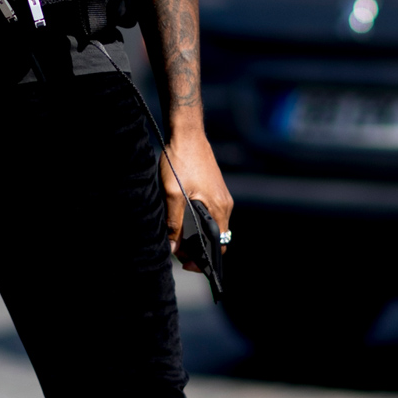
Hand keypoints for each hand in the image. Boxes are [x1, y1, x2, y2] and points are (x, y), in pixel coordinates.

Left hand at [161, 126, 232, 271]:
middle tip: (178, 252)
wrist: (187, 133)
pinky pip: (211, 213)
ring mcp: (221, 196)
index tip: (186, 264)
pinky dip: (199, 222)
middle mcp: (225, 204)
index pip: (219, 247)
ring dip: (197, 235)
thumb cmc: (181, 161)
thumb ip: (174, 223)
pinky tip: (183, 220)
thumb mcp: (173, 194)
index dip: (204, 260)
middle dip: (198, 249)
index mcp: (218, 209)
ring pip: (213, 225)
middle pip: (217, 238)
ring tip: (178, 237)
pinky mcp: (216, 188)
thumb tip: (174, 247)